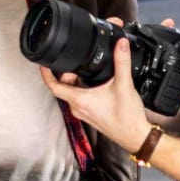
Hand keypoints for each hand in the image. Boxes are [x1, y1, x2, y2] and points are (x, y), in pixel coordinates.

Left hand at [41, 37, 148, 153]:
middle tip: (78, 62)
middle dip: (68, 72)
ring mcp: (83, 112)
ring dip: (76, 80)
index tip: (44, 63)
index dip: (46, 73)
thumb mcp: (124, 85)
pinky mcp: (90, 114)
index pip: (53, 86)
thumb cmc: (127, 118)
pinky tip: (96, 83)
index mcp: (79, 100)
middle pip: (63, 86)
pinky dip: (83, 88)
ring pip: (72, 92)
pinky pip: (80, 98)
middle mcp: (77, 107)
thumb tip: (120, 44)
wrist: (135, 136)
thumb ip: (122, 61)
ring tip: (88, 70)